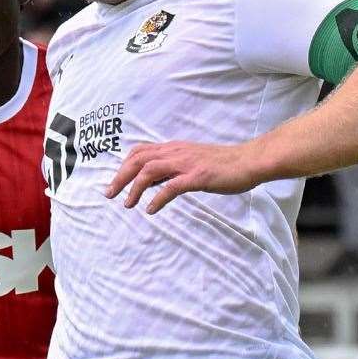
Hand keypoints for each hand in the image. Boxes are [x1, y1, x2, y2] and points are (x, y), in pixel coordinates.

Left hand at [106, 140, 263, 214]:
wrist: (248, 161)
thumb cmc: (223, 164)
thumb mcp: (193, 161)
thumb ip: (174, 167)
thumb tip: (156, 181)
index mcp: (174, 148)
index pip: (140, 151)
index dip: (123, 166)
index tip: (115, 182)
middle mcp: (176, 152)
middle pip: (138, 160)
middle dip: (120, 177)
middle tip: (109, 195)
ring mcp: (186, 163)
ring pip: (149, 171)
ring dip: (134, 188)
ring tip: (127, 204)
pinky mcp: (197, 176)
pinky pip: (171, 187)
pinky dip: (157, 199)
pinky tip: (150, 210)